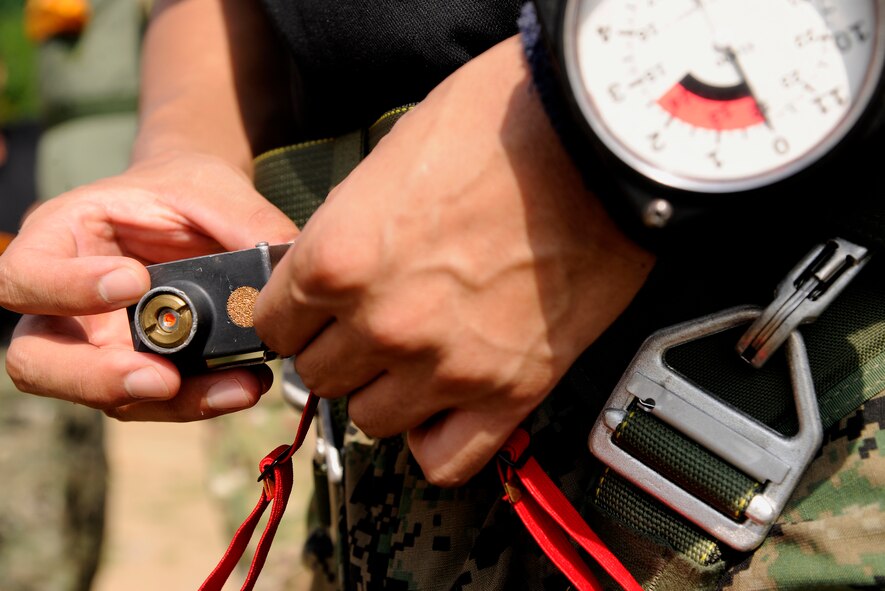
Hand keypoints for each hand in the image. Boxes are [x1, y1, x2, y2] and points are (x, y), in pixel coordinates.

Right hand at [0, 151, 297, 420]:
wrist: (200, 212)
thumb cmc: (185, 190)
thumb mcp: (211, 187)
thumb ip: (242, 219)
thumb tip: (286, 262)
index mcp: (59, 240)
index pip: (23, 276)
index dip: (65, 289)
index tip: (134, 281)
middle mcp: (63, 304)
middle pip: (39, 361)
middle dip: (97, 379)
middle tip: (161, 377)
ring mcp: (99, 345)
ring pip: (105, 396)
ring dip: (171, 402)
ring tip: (235, 388)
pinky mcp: (141, 369)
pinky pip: (160, 400)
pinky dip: (201, 400)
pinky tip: (245, 384)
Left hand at [253, 36, 653, 484]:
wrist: (600, 140)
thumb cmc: (501, 128)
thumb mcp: (389, 162)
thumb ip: (346, 232)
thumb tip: (331, 271)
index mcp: (339, 258)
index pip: (275, 325)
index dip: (292, 316)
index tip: (311, 314)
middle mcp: (383, 323)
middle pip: (320, 378)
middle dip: (337, 353)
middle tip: (368, 329)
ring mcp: (447, 366)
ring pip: (373, 420)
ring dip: (385, 393)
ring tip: (414, 361)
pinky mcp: (511, 391)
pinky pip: (445, 460)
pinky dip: (437, 440)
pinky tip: (447, 406)